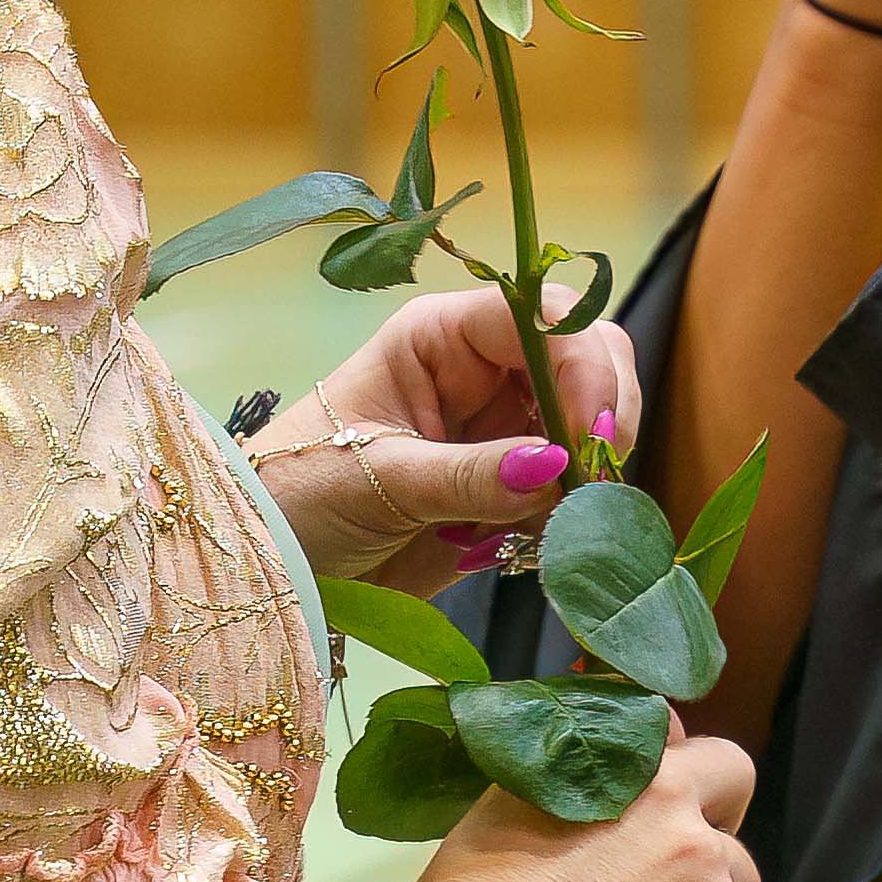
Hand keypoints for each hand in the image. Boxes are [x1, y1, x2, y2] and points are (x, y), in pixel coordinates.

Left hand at [251, 287, 642, 591]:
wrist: (278, 565)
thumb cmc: (300, 495)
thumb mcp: (380, 480)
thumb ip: (470, 475)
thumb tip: (556, 465)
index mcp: (441, 337)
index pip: (540, 316)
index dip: (581, 365)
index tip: (588, 436)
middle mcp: (483, 368)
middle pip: (586, 354)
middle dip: (603, 410)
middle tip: (592, 478)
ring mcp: (502, 424)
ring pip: (590, 419)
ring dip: (592, 466)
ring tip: (561, 517)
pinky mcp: (512, 483)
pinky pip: (573, 482)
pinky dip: (576, 508)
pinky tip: (544, 537)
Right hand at [414, 715, 759, 881]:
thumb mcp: (511, 804)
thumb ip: (563, 773)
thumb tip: (583, 761)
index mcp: (624, 761)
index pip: (673, 730)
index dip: (670, 768)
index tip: (654, 802)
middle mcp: (676, 800)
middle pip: (733, 782)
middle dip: (716, 815)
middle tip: (674, 866)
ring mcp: (709, 866)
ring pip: (737, 878)